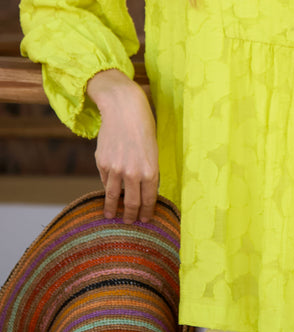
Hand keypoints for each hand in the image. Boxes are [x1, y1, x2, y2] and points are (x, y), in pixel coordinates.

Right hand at [87, 69, 158, 222]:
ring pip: (114, 196)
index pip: (149, 199)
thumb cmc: (143, 126)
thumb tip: (144, 190)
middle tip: (131, 222)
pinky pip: (104, 181)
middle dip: (132, 216)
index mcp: (151, 169)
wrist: (123, 108)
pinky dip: (107, 188)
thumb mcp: (153, 149)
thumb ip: (148, 170)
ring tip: (111, 216)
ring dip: (113, 209)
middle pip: (132, 203)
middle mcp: (133, 172)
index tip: (146, 219)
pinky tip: (108, 193)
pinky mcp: (102, 163)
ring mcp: (116, 169)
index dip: (148, 211)